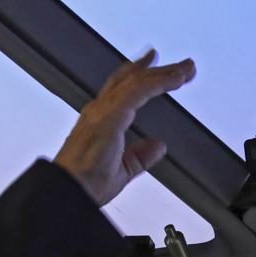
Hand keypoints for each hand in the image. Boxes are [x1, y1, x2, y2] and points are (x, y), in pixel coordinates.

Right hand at [53, 50, 195, 205]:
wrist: (69, 191)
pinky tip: (175, 79)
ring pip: (138, 82)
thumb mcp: (123, 170)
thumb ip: (140, 156)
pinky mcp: (111, 114)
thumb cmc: (86, 184)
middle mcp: (99, 110)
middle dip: (158, 71)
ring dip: (164, 73)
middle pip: (132, 80)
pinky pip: (139, 91)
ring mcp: (104, 110)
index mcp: (100, 121)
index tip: (155, 65)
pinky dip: (159, 82)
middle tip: (182, 65)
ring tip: (186, 68)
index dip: (139, 75)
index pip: (122, 90)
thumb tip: (158, 145)